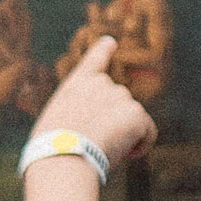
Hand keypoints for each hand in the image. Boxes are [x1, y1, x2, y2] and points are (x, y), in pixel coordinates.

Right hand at [31, 36, 155, 168]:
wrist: (63, 157)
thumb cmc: (53, 151)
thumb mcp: (57, 125)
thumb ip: (79, 118)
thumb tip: (97, 134)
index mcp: (76, 84)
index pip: (93, 61)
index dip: (103, 51)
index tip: (110, 43)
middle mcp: (100, 83)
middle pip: (118, 103)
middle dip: (114, 122)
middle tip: (98, 144)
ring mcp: (120, 95)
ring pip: (132, 120)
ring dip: (125, 135)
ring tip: (104, 149)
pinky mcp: (136, 112)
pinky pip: (147, 133)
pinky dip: (140, 146)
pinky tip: (125, 155)